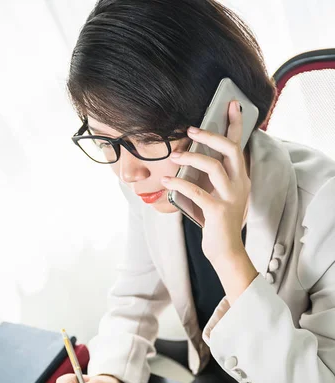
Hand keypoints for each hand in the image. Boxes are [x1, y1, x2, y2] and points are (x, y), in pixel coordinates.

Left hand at [161, 100, 250, 266]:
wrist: (226, 252)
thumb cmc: (218, 223)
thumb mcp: (219, 196)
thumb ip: (211, 179)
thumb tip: (189, 159)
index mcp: (241, 179)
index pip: (239, 146)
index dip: (236, 124)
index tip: (231, 103)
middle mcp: (240, 185)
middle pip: (230, 150)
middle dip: (211, 135)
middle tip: (191, 130)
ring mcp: (230, 198)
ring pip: (213, 167)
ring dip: (191, 157)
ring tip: (174, 157)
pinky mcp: (217, 211)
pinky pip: (197, 191)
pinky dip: (180, 183)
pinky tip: (167, 180)